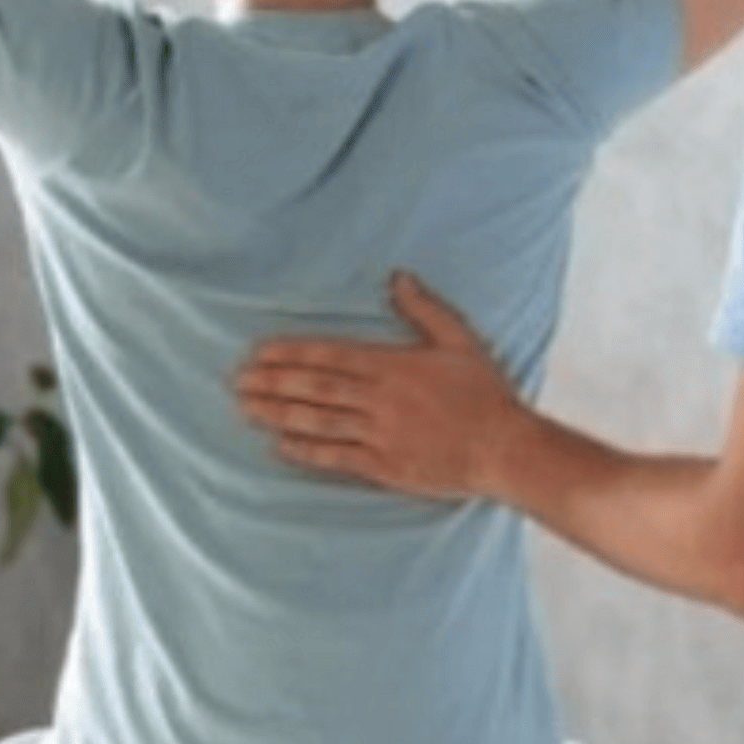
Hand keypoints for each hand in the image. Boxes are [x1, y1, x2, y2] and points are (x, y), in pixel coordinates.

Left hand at [234, 273, 529, 498]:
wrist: (505, 449)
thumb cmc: (485, 393)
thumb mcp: (460, 340)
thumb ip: (424, 308)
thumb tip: (397, 276)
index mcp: (396, 366)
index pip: (332, 356)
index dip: (292, 354)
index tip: (259, 352)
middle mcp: (383, 400)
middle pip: (317, 389)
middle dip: (273, 383)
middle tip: (237, 381)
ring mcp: (382, 435)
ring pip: (320, 422)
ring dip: (279, 414)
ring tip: (246, 408)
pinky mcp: (387, 467)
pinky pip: (338, 458)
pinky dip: (307, 451)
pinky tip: (280, 445)